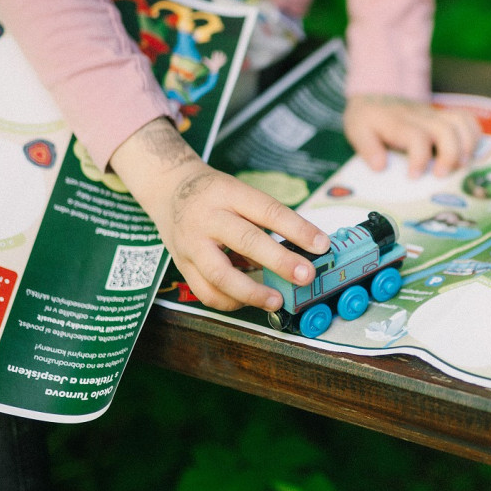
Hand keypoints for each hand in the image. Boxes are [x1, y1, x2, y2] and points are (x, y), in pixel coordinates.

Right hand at [110, 118, 328, 310]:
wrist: (167, 188)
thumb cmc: (214, 193)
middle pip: (245, 241)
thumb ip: (266, 218)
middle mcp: (207, 218)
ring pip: (220, 274)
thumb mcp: (239, 192)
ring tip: (277, 300)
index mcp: (228, 194)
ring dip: (251, 292)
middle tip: (306, 276)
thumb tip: (304, 248)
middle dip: (279, 261)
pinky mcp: (181, 265)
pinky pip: (205, 292)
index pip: (267, 210)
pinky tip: (248, 301)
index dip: (297, 229)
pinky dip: (229, 301)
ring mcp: (191, 243)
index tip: (322, 245)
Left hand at [343, 95, 479, 177]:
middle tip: (441, 176)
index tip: (414, 176)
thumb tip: (381, 167)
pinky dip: (474, 135)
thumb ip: (367, 147)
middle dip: (449, 156)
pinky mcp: (442, 116)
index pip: (416, 137)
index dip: (419, 158)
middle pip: (445, 130)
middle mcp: (419, 117)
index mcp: (397, 122)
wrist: (376, 92)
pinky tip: (470, 153)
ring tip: (462, 166)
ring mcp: (434, 114)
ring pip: (460, 123)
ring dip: (467, 145)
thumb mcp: (356, 129)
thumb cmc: (368, 117)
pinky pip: (466, 118)